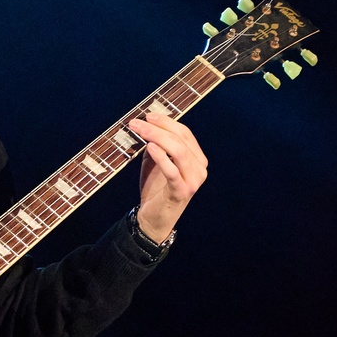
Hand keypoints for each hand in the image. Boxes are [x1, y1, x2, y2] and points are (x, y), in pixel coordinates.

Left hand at [128, 109, 207, 243]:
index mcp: (196, 159)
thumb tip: (146, 126)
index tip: (148, 116)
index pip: (185, 134)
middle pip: (181, 140)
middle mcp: (199, 169)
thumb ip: (156, 145)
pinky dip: (161, 157)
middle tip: (137, 123)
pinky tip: (150, 147)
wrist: (153, 219)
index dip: (167, 122)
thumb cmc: (155, 190)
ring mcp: (193, 181)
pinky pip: (172, 171)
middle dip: (158, 128)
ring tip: (140, 131)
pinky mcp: (182, 191)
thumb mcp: (155, 163)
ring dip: (157, 138)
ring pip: (178, 151)